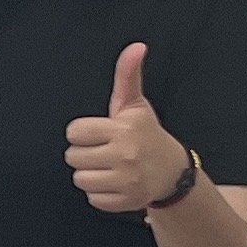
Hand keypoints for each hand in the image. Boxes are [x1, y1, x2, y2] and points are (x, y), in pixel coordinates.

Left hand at [65, 42, 192, 214]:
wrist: (173, 170)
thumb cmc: (145, 133)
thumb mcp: (135, 104)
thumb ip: (128, 75)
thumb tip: (136, 46)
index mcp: (123, 128)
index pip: (74, 132)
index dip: (82, 132)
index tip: (98, 133)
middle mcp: (126, 154)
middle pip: (73, 157)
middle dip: (84, 153)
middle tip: (104, 150)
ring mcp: (128, 180)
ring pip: (80, 179)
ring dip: (90, 174)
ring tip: (108, 167)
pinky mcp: (127, 201)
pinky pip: (93, 199)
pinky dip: (100, 193)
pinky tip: (115, 182)